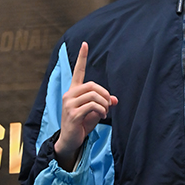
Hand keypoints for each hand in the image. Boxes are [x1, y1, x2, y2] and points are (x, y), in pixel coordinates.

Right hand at [54, 42, 117, 169]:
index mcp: (73, 91)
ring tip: (106, 111)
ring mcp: (69, 104)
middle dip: (105, 93)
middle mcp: (69, 95)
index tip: (85, 44)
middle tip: (109, 104)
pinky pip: (93, 106)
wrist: (71, 141)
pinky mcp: (73, 114)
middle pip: (93, 85)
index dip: (82, 57)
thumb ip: (104, 102)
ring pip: (94, 95)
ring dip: (105, 104)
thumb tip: (115, 100)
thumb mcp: (96, 111)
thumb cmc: (82, 124)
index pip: (78, 71)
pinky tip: (102, 115)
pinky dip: (102, 110)